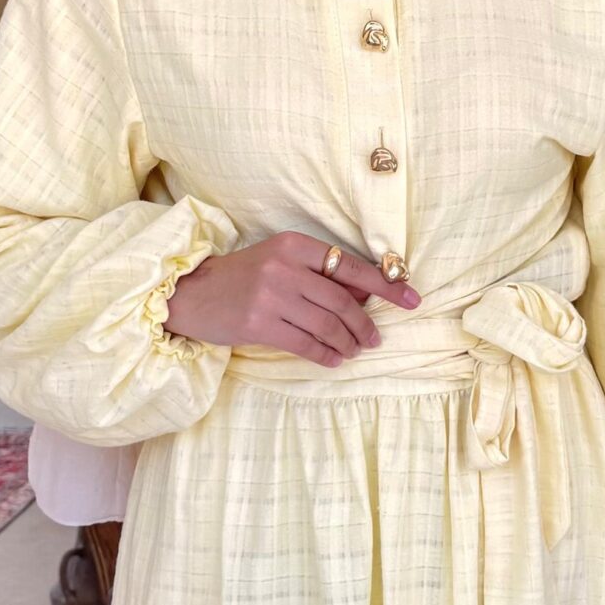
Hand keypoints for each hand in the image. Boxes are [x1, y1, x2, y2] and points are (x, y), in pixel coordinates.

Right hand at [163, 231, 418, 367]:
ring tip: (354, 350)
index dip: (386, 285)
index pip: (351, 266)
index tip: (412, 299)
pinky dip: (326, 354)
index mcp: (294, 245)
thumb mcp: (282, 263)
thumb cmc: (243, 277)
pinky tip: (334, 359)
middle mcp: (285, 268)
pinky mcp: (259, 324)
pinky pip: (305, 344)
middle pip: (342, 301)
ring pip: (327, 325)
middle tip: (374, 338)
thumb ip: (322, 275)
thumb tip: (367, 293)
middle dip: (365, 323)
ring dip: (347, 342)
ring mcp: (271, 296)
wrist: (192, 292)